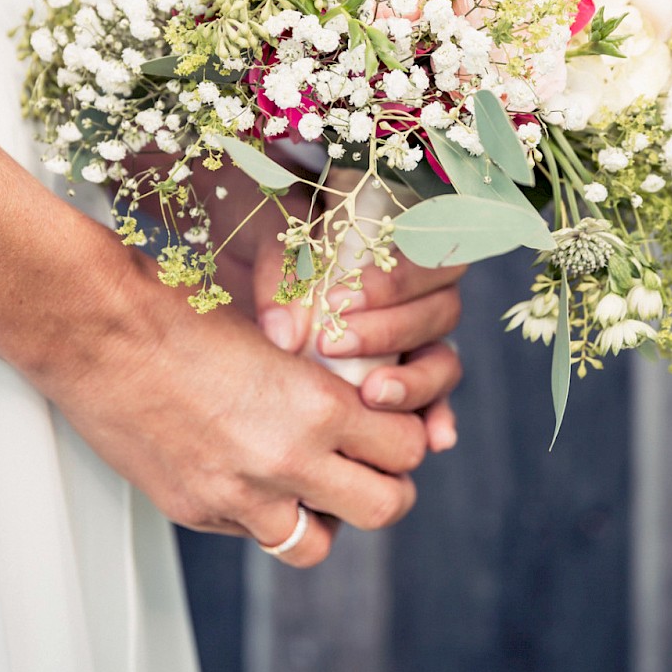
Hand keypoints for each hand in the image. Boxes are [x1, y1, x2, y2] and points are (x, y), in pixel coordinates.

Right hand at [37, 254, 428, 567]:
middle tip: (373, 470)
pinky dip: (262, 515)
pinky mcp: (196, 512)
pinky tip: (248, 475)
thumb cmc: (181, 312)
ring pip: (317, 543)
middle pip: (384, 507)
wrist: (98, 331)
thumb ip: (317, 381)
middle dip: (388, 489)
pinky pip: (253, 534)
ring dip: (325, 517)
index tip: (394, 427)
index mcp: (317, 404)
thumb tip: (353, 406)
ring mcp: (239, 496)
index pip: (407, 448)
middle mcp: (287, 459)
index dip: (407, 439)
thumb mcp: (273, 333)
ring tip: (312, 485)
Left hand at [207, 180, 465, 453]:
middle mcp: (416, 294)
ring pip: (442, 362)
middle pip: (440, 312)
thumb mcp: (265, 233)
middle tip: (333, 347)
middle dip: (392, 333)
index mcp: (397, 244)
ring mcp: (413, 343)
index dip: (396, 282)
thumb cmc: (259, 235)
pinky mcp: (399, 384)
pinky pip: (434, 405)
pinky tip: (435, 439)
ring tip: (372, 395)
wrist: (229, 270)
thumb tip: (286, 335)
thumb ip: (280, 268)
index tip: (337, 302)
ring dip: (416, 382)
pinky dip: (438, 420)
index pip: (428, 255)